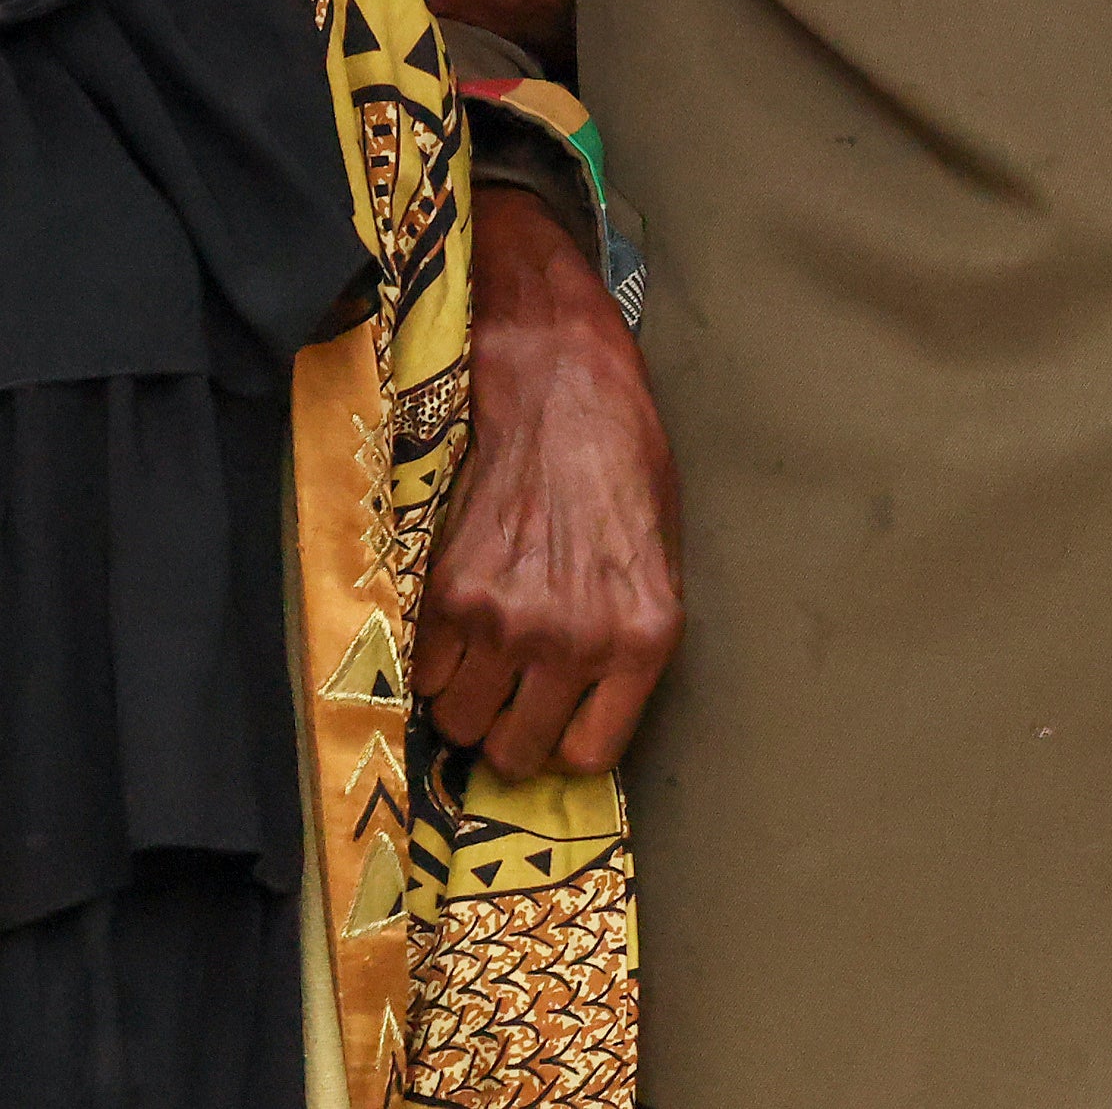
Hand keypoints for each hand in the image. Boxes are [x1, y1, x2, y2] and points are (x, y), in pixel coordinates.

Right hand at [417, 185, 681, 779]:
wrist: (559, 383)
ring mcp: (508, 620)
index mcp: (646, 634)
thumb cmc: (623, 461)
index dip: (566, 742)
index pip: (590, 756)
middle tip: (513, 691)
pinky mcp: (448, 593)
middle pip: (516, 750)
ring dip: (466, 694)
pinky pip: (422, 671)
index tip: (557, 721)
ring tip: (486, 646)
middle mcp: (577, 639)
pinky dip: (431, 656)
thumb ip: (628, 638)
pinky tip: (457, 614)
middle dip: (511, 729)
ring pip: (459, 718)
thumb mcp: (661, 553)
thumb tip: (590, 709)